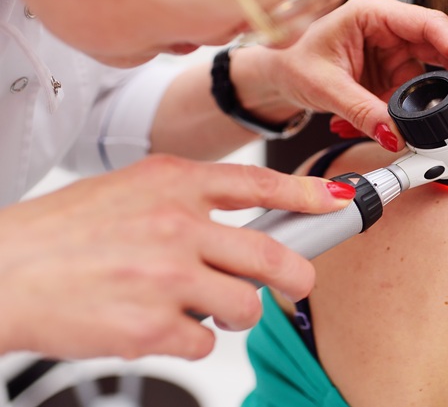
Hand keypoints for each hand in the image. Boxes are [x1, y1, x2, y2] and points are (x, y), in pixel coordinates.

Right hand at [0, 155, 354, 359]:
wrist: (0, 273)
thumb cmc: (60, 233)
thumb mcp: (128, 190)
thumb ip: (186, 201)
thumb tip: (239, 221)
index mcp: (170, 183)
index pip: (258, 182)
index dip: (307, 191)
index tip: (337, 199)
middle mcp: (174, 226)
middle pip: (272, 255)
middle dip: (296, 274)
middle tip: (295, 282)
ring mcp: (165, 277)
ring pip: (245, 306)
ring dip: (234, 312)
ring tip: (202, 306)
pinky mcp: (152, 327)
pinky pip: (204, 341)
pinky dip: (192, 338)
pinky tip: (160, 324)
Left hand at [231, 0, 447, 151]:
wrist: (279, 77)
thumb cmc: (294, 64)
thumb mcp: (325, 88)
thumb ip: (362, 112)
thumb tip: (395, 136)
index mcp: (374, 13)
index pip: (430, 27)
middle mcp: (390, 29)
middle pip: (443, 49)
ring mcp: (395, 52)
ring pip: (436, 75)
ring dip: (446, 102)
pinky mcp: (394, 74)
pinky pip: (418, 94)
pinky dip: (419, 115)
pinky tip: (414, 130)